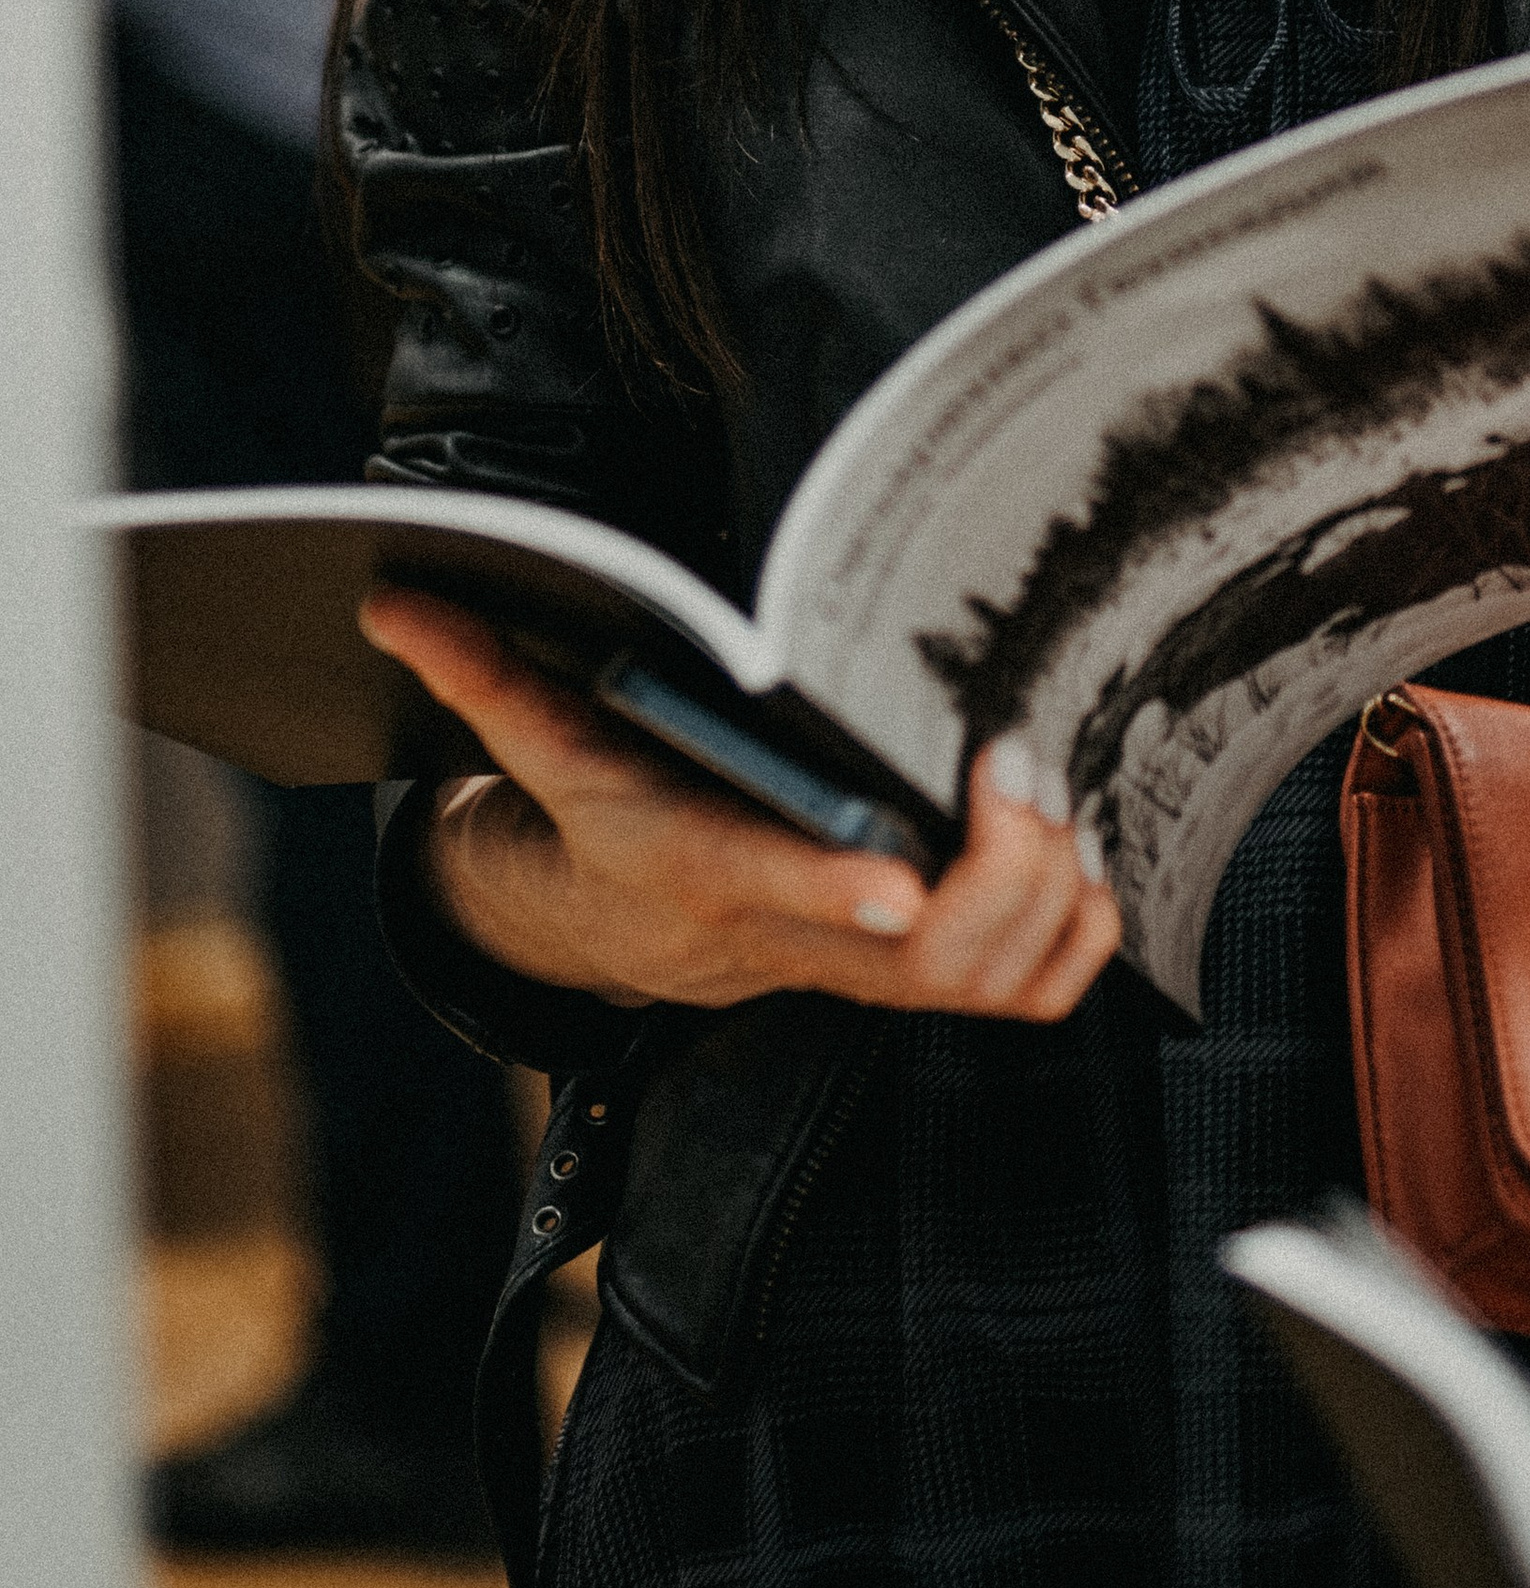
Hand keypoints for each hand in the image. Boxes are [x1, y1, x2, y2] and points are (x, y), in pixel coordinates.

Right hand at [358, 588, 1122, 1020]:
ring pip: (989, 980)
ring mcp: (864, 968)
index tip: (903, 878)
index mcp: (706, 874)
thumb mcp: (538, 742)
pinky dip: (1074, 936)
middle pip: (924, 957)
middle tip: (1020, 757)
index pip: (769, 897)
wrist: (618, 927)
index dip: (836, 894)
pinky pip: (1026, 991)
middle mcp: (796, 939)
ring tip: (1056, 785)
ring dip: (1046, 895)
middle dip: (997, 868)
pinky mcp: (915, 975)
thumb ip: (481, 670)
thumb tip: (391, 596)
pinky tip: (1080, 850)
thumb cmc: (602, 813)